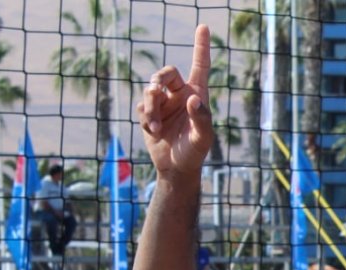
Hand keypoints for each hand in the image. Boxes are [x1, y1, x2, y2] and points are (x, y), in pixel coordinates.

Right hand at [135, 24, 213, 177]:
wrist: (176, 167)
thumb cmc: (195, 152)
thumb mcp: (203, 138)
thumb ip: (201, 118)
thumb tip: (193, 98)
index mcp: (197, 95)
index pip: (200, 66)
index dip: (201, 47)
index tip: (203, 27)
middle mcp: (180, 95)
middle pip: (166, 73)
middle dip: (158, 78)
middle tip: (156, 90)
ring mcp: (164, 103)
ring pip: (150, 90)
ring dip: (150, 105)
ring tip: (154, 125)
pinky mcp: (149, 113)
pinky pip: (142, 105)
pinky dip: (145, 116)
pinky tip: (153, 130)